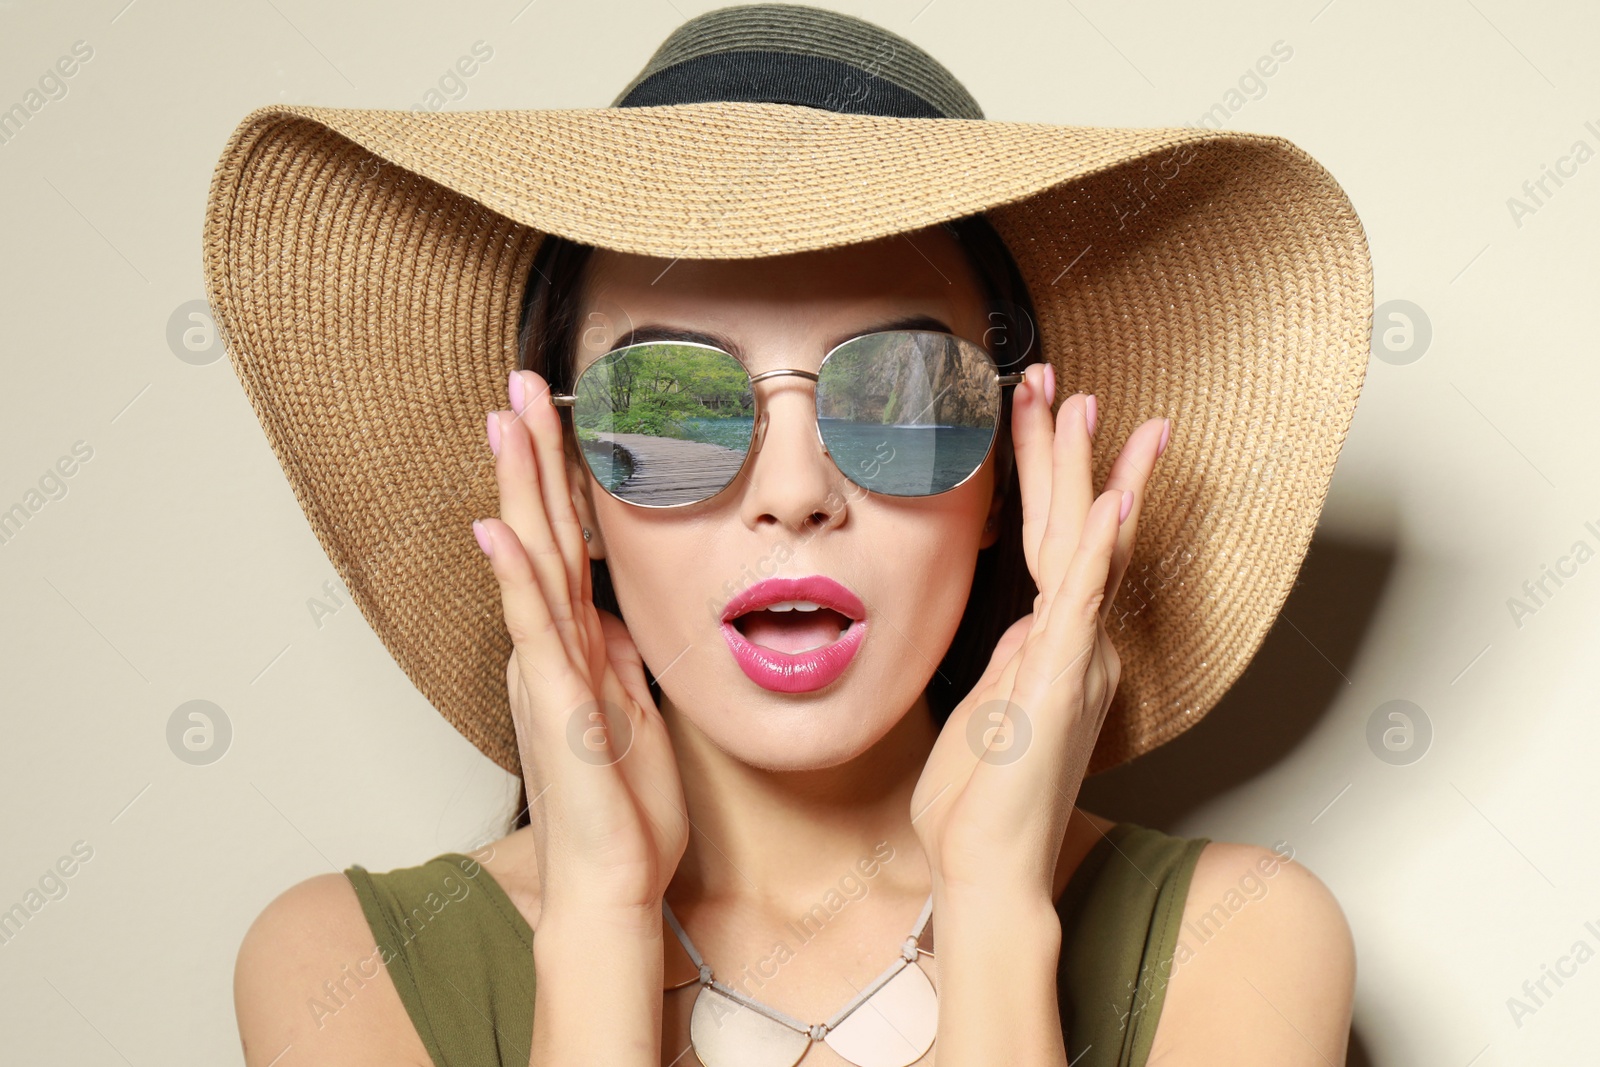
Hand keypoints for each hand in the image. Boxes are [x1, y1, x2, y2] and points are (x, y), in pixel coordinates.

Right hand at [475, 368, 688, 920]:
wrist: (614, 881)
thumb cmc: (625, 808)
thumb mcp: (634, 710)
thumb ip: (617, 656)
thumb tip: (613, 612)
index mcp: (574, 645)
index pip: (567, 542)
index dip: (561, 477)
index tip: (556, 415)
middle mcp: (552, 647)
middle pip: (541, 531)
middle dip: (533, 455)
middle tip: (520, 383)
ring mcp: (548, 671)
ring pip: (532, 561)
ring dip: (520, 488)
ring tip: (505, 421)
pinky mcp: (554, 704)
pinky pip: (533, 630)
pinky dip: (515, 579)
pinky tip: (498, 529)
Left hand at [910, 363, 1168, 901]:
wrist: (984, 869)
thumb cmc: (979, 803)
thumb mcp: (985, 710)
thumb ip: (1007, 661)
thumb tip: (1016, 625)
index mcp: (1053, 646)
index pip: (1055, 541)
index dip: (1049, 477)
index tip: (1042, 417)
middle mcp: (1075, 644)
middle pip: (1073, 526)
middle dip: (1067, 451)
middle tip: (1063, 383)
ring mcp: (1073, 660)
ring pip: (1083, 546)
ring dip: (1087, 473)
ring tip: (1091, 408)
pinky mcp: (1060, 683)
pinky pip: (1083, 603)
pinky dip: (1101, 550)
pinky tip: (1114, 500)